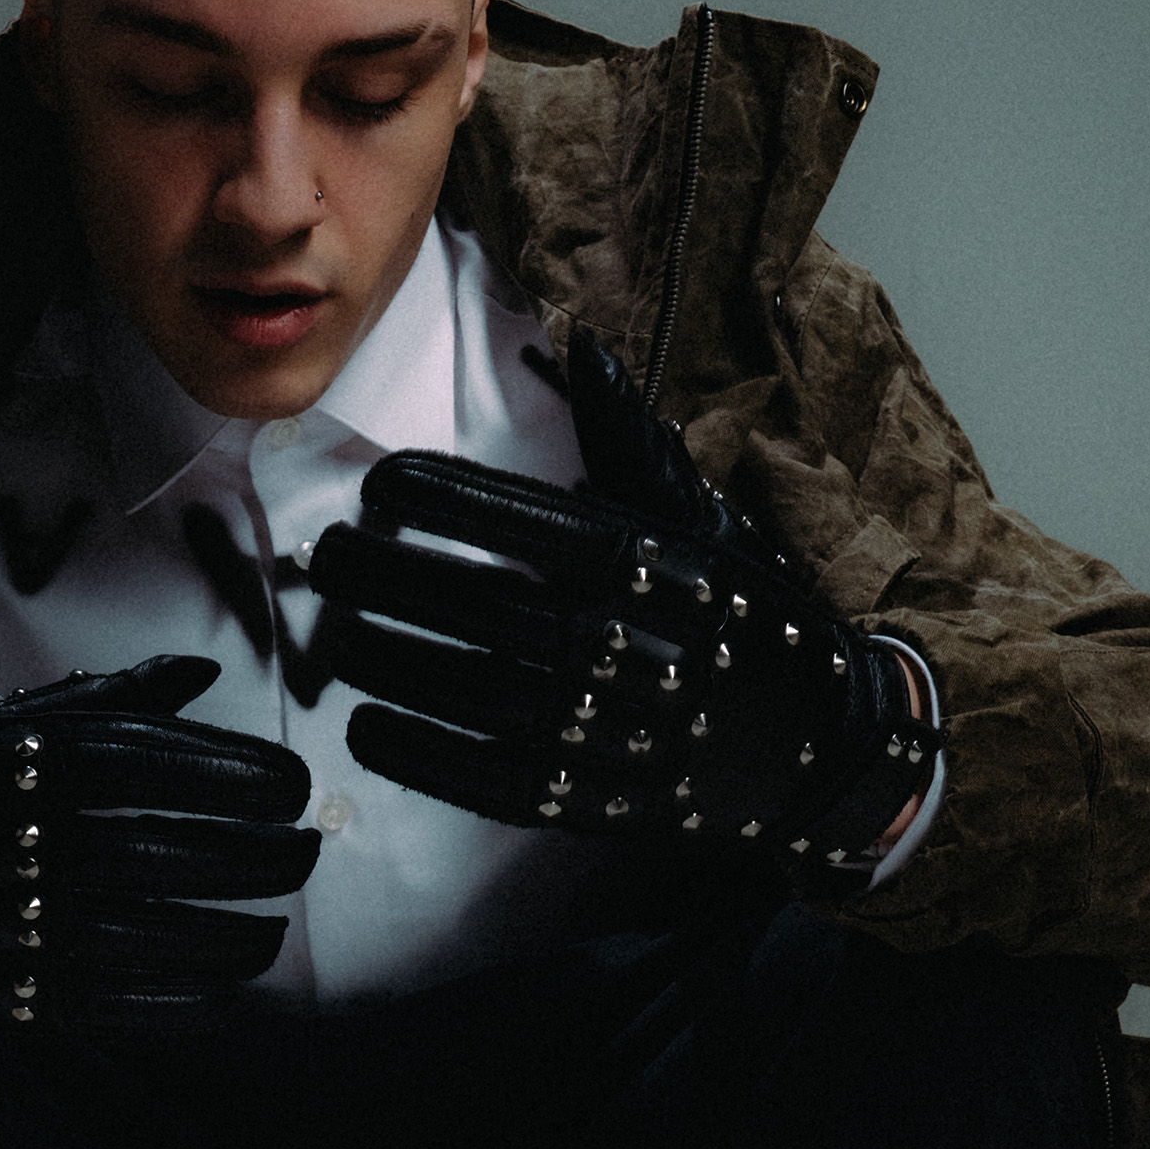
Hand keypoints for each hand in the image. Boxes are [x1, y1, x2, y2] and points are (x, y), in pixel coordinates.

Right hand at [0, 658, 318, 1030]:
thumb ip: (108, 699)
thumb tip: (206, 672)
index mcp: (20, 757)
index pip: (157, 765)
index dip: (238, 778)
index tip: (295, 789)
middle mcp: (15, 834)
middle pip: (163, 850)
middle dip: (254, 857)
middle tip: (305, 856)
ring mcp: (1, 917)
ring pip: (142, 930)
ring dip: (228, 933)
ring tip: (274, 928)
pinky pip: (104, 1000)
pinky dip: (176, 1002)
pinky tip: (229, 993)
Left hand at [307, 332, 940, 867]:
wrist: (817, 746)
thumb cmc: (745, 612)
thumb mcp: (702, 520)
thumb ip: (631, 441)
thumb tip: (586, 348)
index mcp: (654, 564)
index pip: (530, 523)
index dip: (444, 502)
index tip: (380, 487)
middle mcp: (631, 645)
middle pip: (484, 607)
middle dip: (391, 580)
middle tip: (332, 560)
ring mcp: (611, 731)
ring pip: (476, 691)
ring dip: (391, 661)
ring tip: (336, 636)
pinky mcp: (595, 801)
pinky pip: (489, 778)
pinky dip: (421, 754)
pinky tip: (367, 726)